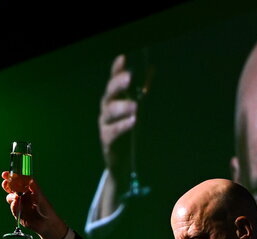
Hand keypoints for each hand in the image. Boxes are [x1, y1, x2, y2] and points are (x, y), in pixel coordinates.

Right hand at [0, 172, 67, 238]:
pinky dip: (14, 206)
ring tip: (17, 199)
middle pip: (11, 187)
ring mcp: (19, 203)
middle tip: (5, 184)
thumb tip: (21, 178)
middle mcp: (23, 195)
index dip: (11, 177)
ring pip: (10, 197)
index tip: (5, 174)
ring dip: (11, 197)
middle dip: (7, 185)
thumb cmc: (44, 207)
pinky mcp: (17, 212)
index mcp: (28, 188)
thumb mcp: (38, 193)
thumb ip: (30, 184)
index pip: (18, 180)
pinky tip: (19, 208)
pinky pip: (12, 206)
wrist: (45, 222)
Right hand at [99, 54, 137, 180]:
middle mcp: (107, 109)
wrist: (124, 162)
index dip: (117, 69)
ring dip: (123, 107)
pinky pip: (113, 131)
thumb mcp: (139, 110)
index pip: (114, 80)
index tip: (123, 58)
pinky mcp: (107, 140)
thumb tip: (152, 70)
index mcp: (115, 98)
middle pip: (110, 93)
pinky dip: (123, 126)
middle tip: (129, 78)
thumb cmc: (133, 131)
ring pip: (110, 112)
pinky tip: (133, 122)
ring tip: (135, 106)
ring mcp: (105, 124)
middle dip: (118, 84)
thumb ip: (143, 92)